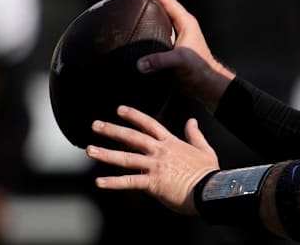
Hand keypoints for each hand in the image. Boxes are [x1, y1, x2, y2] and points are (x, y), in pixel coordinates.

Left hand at [86, 105, 218, 214]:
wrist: (209, 189)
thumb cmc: (207, 172)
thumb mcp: (204, 148)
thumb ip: (195, 134)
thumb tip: (192, 121)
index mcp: (171, 143)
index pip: (150, 124)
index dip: (133, 116)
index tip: (119, 109)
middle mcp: (160, 152)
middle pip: (133, 138)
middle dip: (112, 130)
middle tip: (95, 125)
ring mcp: (155, 166)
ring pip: (126, 158)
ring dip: (106, 154)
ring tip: (90, 150)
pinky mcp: (153, 183)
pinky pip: (130, 182)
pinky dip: (114, 183)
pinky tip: (99, 182)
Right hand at [134, 0, 233, 109]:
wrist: (207, 83)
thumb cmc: (200, 69)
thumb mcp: (180, 61)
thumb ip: (161, 60)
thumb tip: (141, 63)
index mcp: (186, 23)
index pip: (168, 1)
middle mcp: (183, 27)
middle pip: (165, 6)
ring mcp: (180, 37)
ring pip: (163, 19)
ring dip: (151, 13)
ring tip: (136, 9)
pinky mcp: (176, 47)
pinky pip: (160, 32)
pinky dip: (150, 28)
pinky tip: (141, 33)